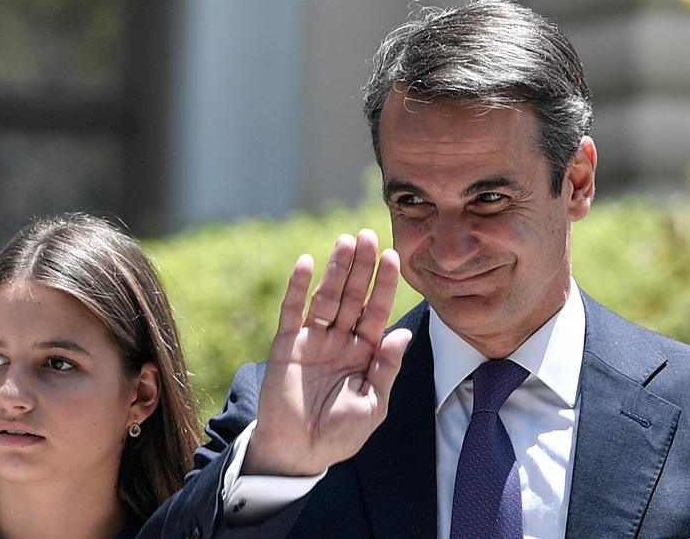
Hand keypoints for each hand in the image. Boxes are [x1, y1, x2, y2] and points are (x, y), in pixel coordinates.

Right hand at [243, 229, 411, 475]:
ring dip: (336, 270)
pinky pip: (292, 311)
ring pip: (327, 297)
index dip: (384, 285)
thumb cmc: (339, 435)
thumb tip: (402, 333)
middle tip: (369, 236)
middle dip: (362, 267)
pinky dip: (297, 287)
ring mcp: (313, 340)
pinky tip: (306, 262)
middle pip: (354, 296)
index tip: (393, 257)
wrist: (298, 454)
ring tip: (345, 242)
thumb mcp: (372, 406)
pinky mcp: (287, 345)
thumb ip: (386, 369)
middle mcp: (340, 340)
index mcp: (364, 353)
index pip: (377, 311)